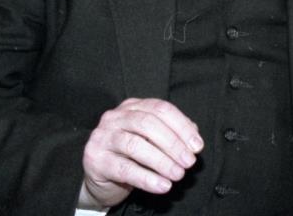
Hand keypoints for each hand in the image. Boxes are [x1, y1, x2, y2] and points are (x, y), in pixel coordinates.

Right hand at [80, 98, 203, 208]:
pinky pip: (125, 169)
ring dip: (161, 161)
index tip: (197, 146)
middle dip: (172, 143)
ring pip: (135, 145)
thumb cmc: (130, 155)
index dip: (181, 126)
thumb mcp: (151, 140)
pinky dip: (147, 178)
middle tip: (188, 162)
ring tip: (178, 174)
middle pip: (147, 123)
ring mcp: (102, 137)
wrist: (101, 178)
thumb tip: (194, 137)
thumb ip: (171, 133)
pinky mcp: (95, 160)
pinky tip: (163, 185)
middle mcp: (114, 117)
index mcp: (131, 107)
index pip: (160, 108)